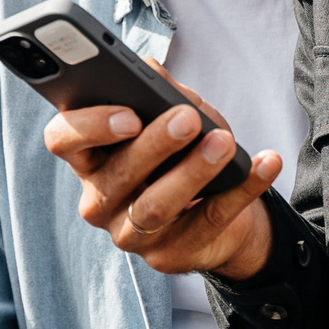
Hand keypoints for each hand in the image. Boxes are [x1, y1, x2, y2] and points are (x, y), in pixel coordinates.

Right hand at [46, 62, 280, 281]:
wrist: (216, 206)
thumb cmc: (180, 150)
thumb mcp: (168, 113)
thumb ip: (156, 91)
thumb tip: (151, 72)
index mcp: (89, 157)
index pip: (62, 141)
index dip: (88, 127)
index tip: (128, 114)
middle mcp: (99, 199)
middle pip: (117, 175)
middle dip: (155, 144)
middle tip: (188, 118)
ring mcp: (130, 234)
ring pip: (155, 206)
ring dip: (193, 171)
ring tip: (224, 141)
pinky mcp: (169, 257)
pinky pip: (208, 222)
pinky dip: (242, 190)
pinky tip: (266, 163)